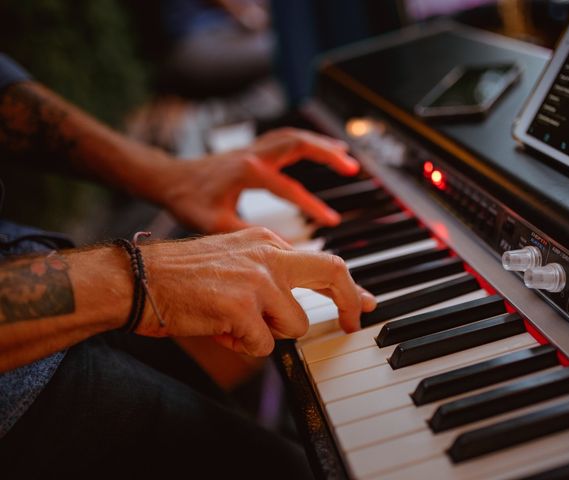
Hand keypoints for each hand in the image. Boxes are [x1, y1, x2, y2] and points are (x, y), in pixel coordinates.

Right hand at [139, 227, 376, 355]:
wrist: (137, 279)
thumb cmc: (180, 276)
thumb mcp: (233, 262)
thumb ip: (269, 276)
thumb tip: (300, 307)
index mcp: (265, 241)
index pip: (323, 261)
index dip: (349, 286)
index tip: (363, 302)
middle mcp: (267, 254)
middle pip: (332, 273)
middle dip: (350, 302)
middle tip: (351, 323)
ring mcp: (256, 278)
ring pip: (295, 324)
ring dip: (269, 334)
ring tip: (235, 324)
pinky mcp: (240, 306)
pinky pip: (264, 345)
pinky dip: (244, 346)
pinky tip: (220, 331)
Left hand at [158, 128, 359, 232]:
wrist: (169, 179)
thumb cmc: (188, 201)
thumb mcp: (213, 224)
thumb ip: (246, 235)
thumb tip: (277, 252)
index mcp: (248, 173)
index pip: (290, 188)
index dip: (313, 206)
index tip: (332, 220)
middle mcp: (253, 155)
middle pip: (299, 144)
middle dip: (328, 154)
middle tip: (353, 168)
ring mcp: (253, 150)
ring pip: (293, 137)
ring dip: (320, 143)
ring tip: (345, 155)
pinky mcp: (252, 151)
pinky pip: (284, 138)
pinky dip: (305, 141)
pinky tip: (317, 147)